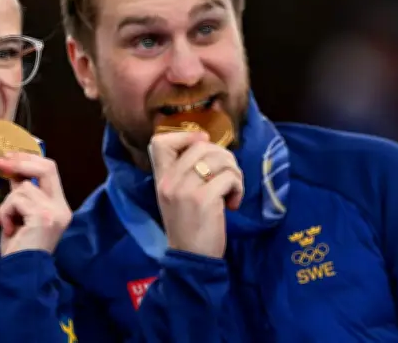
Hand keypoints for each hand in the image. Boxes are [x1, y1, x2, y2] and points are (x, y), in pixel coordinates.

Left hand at [0, 152, 72, 256]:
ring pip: (24, 188)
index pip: (50, 171)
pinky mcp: (43, 217)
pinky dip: (6, 213)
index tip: (9, 158)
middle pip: (47, 168)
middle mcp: (62, 208)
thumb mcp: (20, 214)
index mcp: (60, 207)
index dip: (29, 160)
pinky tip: (8, 229)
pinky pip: (16, 201)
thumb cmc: (19, 249)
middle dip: (21, 162)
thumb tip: (13, 170)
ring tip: (6, 222)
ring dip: (7, 203)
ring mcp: (54, 212)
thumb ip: (22, 194)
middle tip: (0, 163)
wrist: (20, 274)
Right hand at [149, 131, 243, 258]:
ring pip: (219, 159)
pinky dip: (238, 188)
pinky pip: (229, 177)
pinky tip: (233, 204)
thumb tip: (208, 146)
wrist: (190, 261)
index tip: (202, 149)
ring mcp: (185, 189)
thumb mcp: (175, 197)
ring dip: (234, 172)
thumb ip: (184, 173)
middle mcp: (169, 180)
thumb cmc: (188, 227)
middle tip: (227, 177)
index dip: (186, 136)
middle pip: (201, 145)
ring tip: (232, 190)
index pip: (160, 141)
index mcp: (160, 178)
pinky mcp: (204, 200)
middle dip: (223, 156)